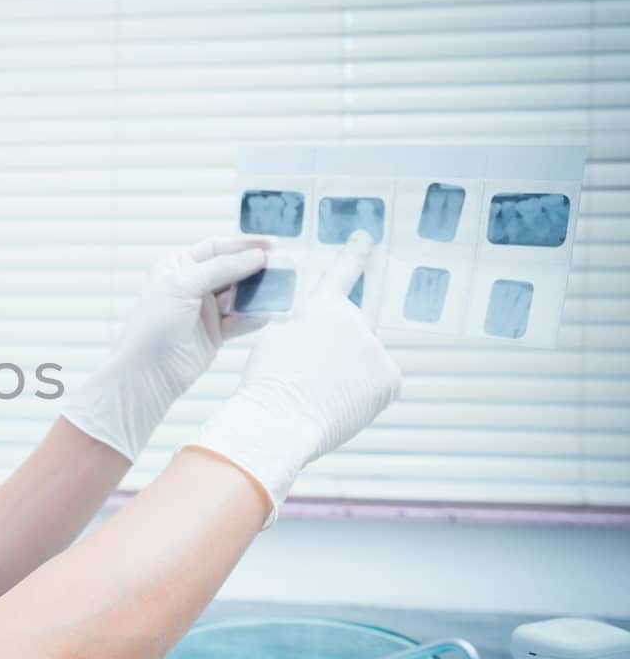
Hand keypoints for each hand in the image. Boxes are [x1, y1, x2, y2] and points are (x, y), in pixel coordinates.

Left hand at [61, 236, 271, 462]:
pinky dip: (253, 317)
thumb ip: (221, 268)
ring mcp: (204, 310)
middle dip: (256, 269)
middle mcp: (192, 285)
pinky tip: (266, 315)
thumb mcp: (184, 286)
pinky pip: (240, 320)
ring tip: (279, 290)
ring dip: (258, 294)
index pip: (216, 248)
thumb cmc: (154, 324)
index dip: (244, 245)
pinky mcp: (214, 334)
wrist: (147, 372)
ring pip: (239, 296)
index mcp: (178, 266)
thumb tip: (257, 256)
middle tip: (283, 267)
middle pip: (232, 270)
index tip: (272, 245)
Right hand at [185, 231, 401, 526]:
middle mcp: (354, 320)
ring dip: (351, 373)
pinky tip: (342, 403)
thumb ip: (306, 327)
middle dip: (340, 351)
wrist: (279, 421)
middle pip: (353, 332)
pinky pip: (380, 382)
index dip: (355, 253)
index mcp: (320, 307)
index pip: (342, 272)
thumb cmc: (267, 385)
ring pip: (366, 359)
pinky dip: (366, 393)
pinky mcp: (391, 377)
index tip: (366, 237)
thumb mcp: (276, 340)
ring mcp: (375, 347)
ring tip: (322, 396)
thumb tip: (327, 336)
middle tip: (314, 377)